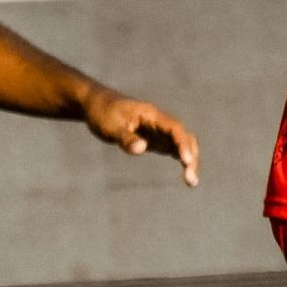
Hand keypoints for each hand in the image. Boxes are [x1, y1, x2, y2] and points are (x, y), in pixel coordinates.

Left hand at [82, 86, 199, 187]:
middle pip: (184, 137)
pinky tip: (187, 175)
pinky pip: (172, 148)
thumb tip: (141, 149)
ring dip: (189, 160)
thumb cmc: (102, 113)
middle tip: (191, 180)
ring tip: (191, 182)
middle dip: (191, 156)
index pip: (174, 128)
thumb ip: (125, 138)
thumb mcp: (109, 126)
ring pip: (181, 144)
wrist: (95, 104)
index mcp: (151, 115)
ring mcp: (157, 131)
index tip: (186, 161)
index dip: (183, 144)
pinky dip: (181, 159)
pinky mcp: (153, 139)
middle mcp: (159, 122)